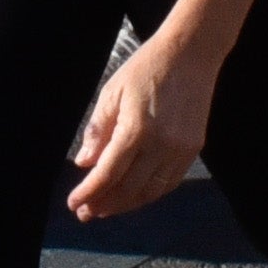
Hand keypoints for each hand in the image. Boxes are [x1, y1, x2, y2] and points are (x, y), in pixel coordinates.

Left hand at [67, 23, 218, 220]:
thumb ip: (98, 130)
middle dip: (104, 205)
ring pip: (150, 192)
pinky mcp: (193, 150)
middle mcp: (161, 146)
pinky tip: (134, 195)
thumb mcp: (113, 92)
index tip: (74, 204)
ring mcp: (180, 150)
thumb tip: (84, 163)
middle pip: (128, 189)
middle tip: (86, 213)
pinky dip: (149, 194)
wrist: (191, 54)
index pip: (108, 174)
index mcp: (136, 129)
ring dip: (126, 205)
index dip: (89, 193)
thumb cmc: (147, 68)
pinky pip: (169, 183)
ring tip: (106, 208)